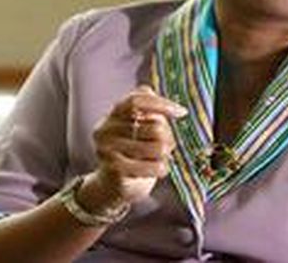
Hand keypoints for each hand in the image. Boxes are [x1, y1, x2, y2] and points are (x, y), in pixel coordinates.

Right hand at [80, 86, 186, 211]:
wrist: (113, 186)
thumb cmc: (133, 152)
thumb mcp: (141, 126)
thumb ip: (152, 111)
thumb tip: (176, 109)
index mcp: (113, 113)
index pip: (137, 100)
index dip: (161, 104)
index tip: (182, 112)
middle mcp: (105, 128)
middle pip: (155, 127)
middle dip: (168, 138)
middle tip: (166, 147)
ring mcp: (107, 149)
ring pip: (158, 148)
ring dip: (166, 156)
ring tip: (159, 159)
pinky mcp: (114, 169)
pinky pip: (154, 166)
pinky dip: (162, 169)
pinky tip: (158, 170)